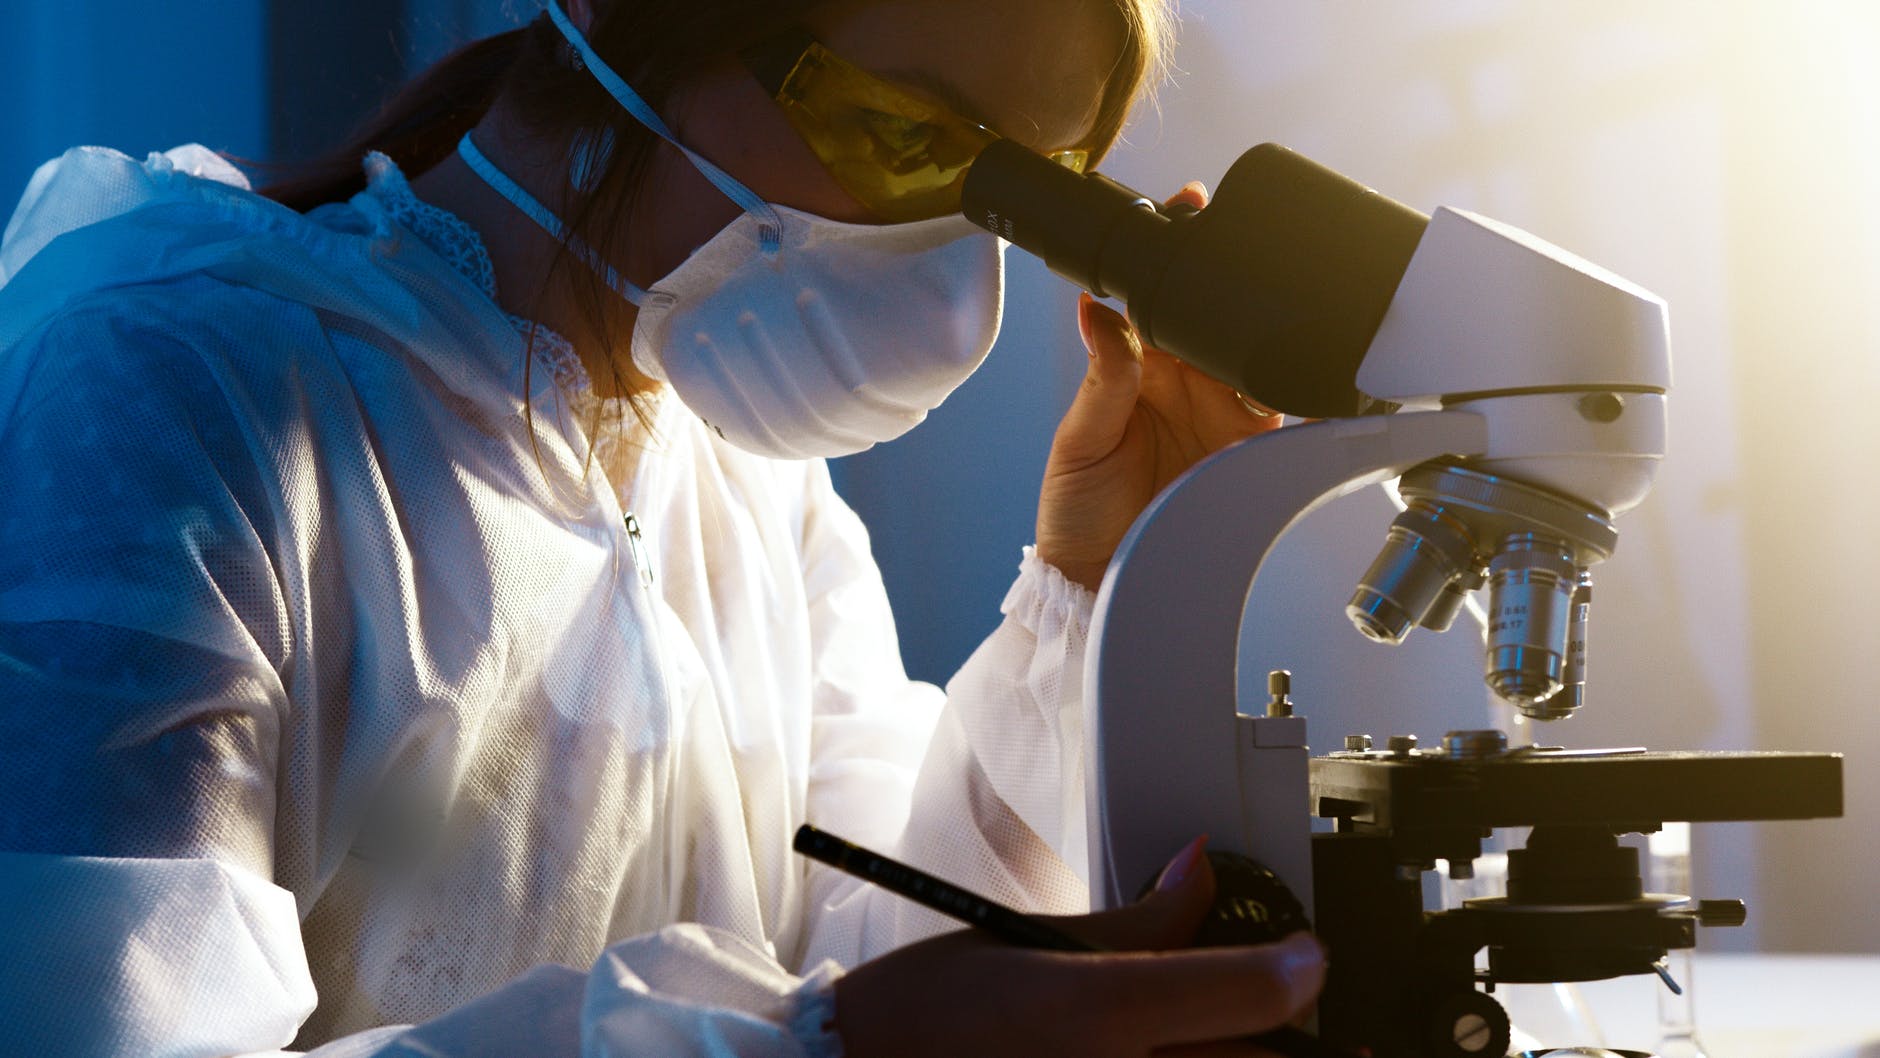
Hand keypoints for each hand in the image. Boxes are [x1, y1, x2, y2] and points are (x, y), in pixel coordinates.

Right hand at [832, 839, 1326, 1056]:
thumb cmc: (929, 1014)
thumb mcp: (1033, 939)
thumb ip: (1139, 920)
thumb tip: (1200, 871)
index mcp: (1100, 1010)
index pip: (1252, 994)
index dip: (1298, 969)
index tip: (1308, 957)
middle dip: (1300, 1039)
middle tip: (1312, 1020)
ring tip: (1259, 1046)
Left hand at [1034, 181, 1286, 591]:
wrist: (1099, 580)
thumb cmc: (1075, 511)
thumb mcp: (1078, 442)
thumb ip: (1102, 378)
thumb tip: (1096, 309)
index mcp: (1137, 367)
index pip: (1159, 298)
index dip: (1176, 256)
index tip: (1190, 210)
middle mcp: (1184, 383)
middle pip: (1216, 317)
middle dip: (1232, 278)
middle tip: (1243, 239)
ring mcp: (1220, 412)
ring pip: (1253, 353)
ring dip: (1263, 328)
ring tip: (1272, 300)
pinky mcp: (1248, 448)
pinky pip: (1281, 408)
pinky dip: (1296, 387)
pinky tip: (1300, 366)